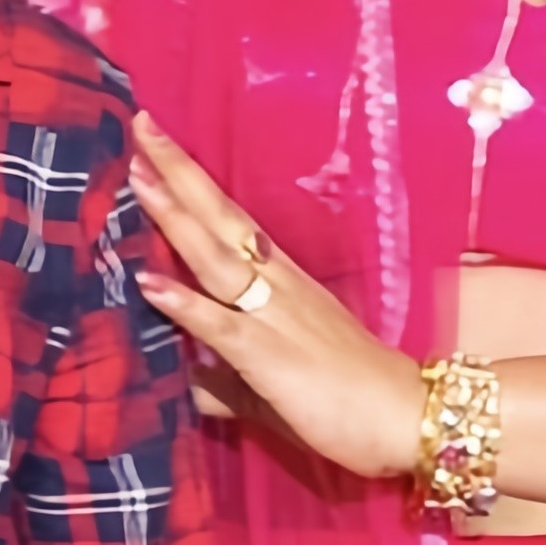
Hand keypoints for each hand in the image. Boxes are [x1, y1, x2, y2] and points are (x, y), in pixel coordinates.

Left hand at [131, 115, 426, 485]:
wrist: (406, 419)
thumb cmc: (347, 400)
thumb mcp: (275, 383)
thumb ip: (226, 380)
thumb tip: (191, 385)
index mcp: (282, 283)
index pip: (230, 222)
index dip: (193, 184)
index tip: (157, 145)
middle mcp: (277, 286)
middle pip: (222, 219)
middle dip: (180, 174)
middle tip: (142, 125)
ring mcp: (273, 317)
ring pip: (216, 257)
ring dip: (176, 217)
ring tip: (139, 178)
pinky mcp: (269, 356)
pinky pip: (220, 324)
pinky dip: (183, 302)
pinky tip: (149, 281)